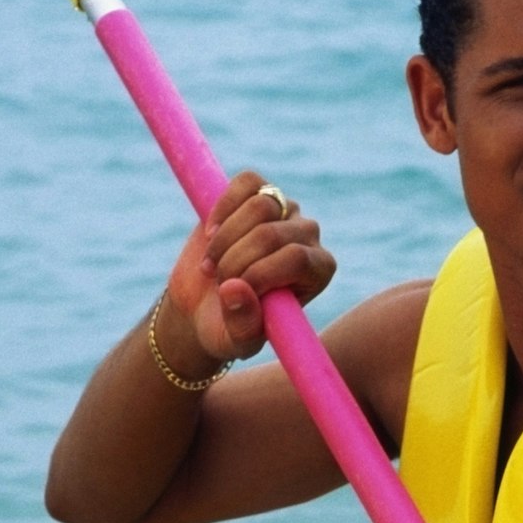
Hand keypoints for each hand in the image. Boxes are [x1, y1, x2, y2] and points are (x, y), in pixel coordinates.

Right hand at [160, 171, 334, 367]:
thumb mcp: (237, 341)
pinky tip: (210, 233)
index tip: (234, 291)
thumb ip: (243, 325)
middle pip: (273, 234)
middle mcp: (308, 237)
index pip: (296, 259)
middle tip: (218, 283)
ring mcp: (285, 210)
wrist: (204, 307)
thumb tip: (234, 290)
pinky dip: (223, 207)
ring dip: (225, 238)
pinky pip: (247, 182)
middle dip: (235, 261)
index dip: (259, 273)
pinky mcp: (258, 192)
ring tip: (213, 264)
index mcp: (318, 271)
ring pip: (261, 205)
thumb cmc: (229, 327)